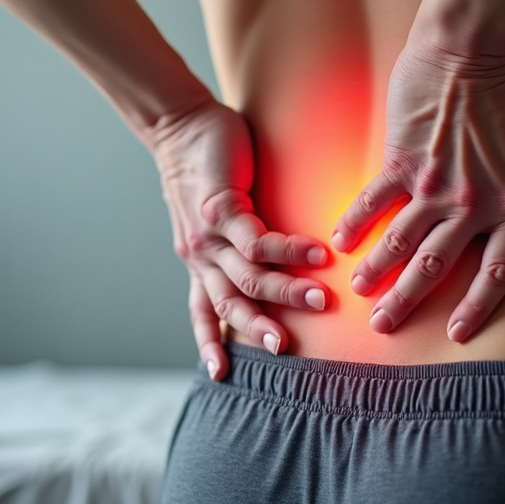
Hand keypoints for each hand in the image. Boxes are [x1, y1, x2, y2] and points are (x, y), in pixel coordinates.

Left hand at [151, 99, 330, 379]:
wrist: (180, 127)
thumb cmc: (204, 169)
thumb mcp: (214, 218)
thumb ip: (236, 244)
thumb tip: (268, 260)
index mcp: (199, 263)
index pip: (203, 312)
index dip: (210, 343)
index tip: (220, 376)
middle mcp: (201, 256)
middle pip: (230, 304)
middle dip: (259, 328)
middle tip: (287, 349)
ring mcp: (209, 235)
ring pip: (250, 276)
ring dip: (287, 291)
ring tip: (324, 299)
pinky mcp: (222, 209)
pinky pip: (259, 239)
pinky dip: (289, 249)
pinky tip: (319, 253)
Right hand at [332, 40, 504, 341]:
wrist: (476, 41)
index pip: (499, 272)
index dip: (478, 308)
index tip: (458, 334)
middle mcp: (473, 205)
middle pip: (437, 268)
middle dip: (407, 302)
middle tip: (383, 327)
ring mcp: (432, 185)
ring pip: (400, 243)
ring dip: (377, 272)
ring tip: (358, 293)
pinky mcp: (400, 160)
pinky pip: (373, 200)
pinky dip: (355, 222)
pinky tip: (339, 241)